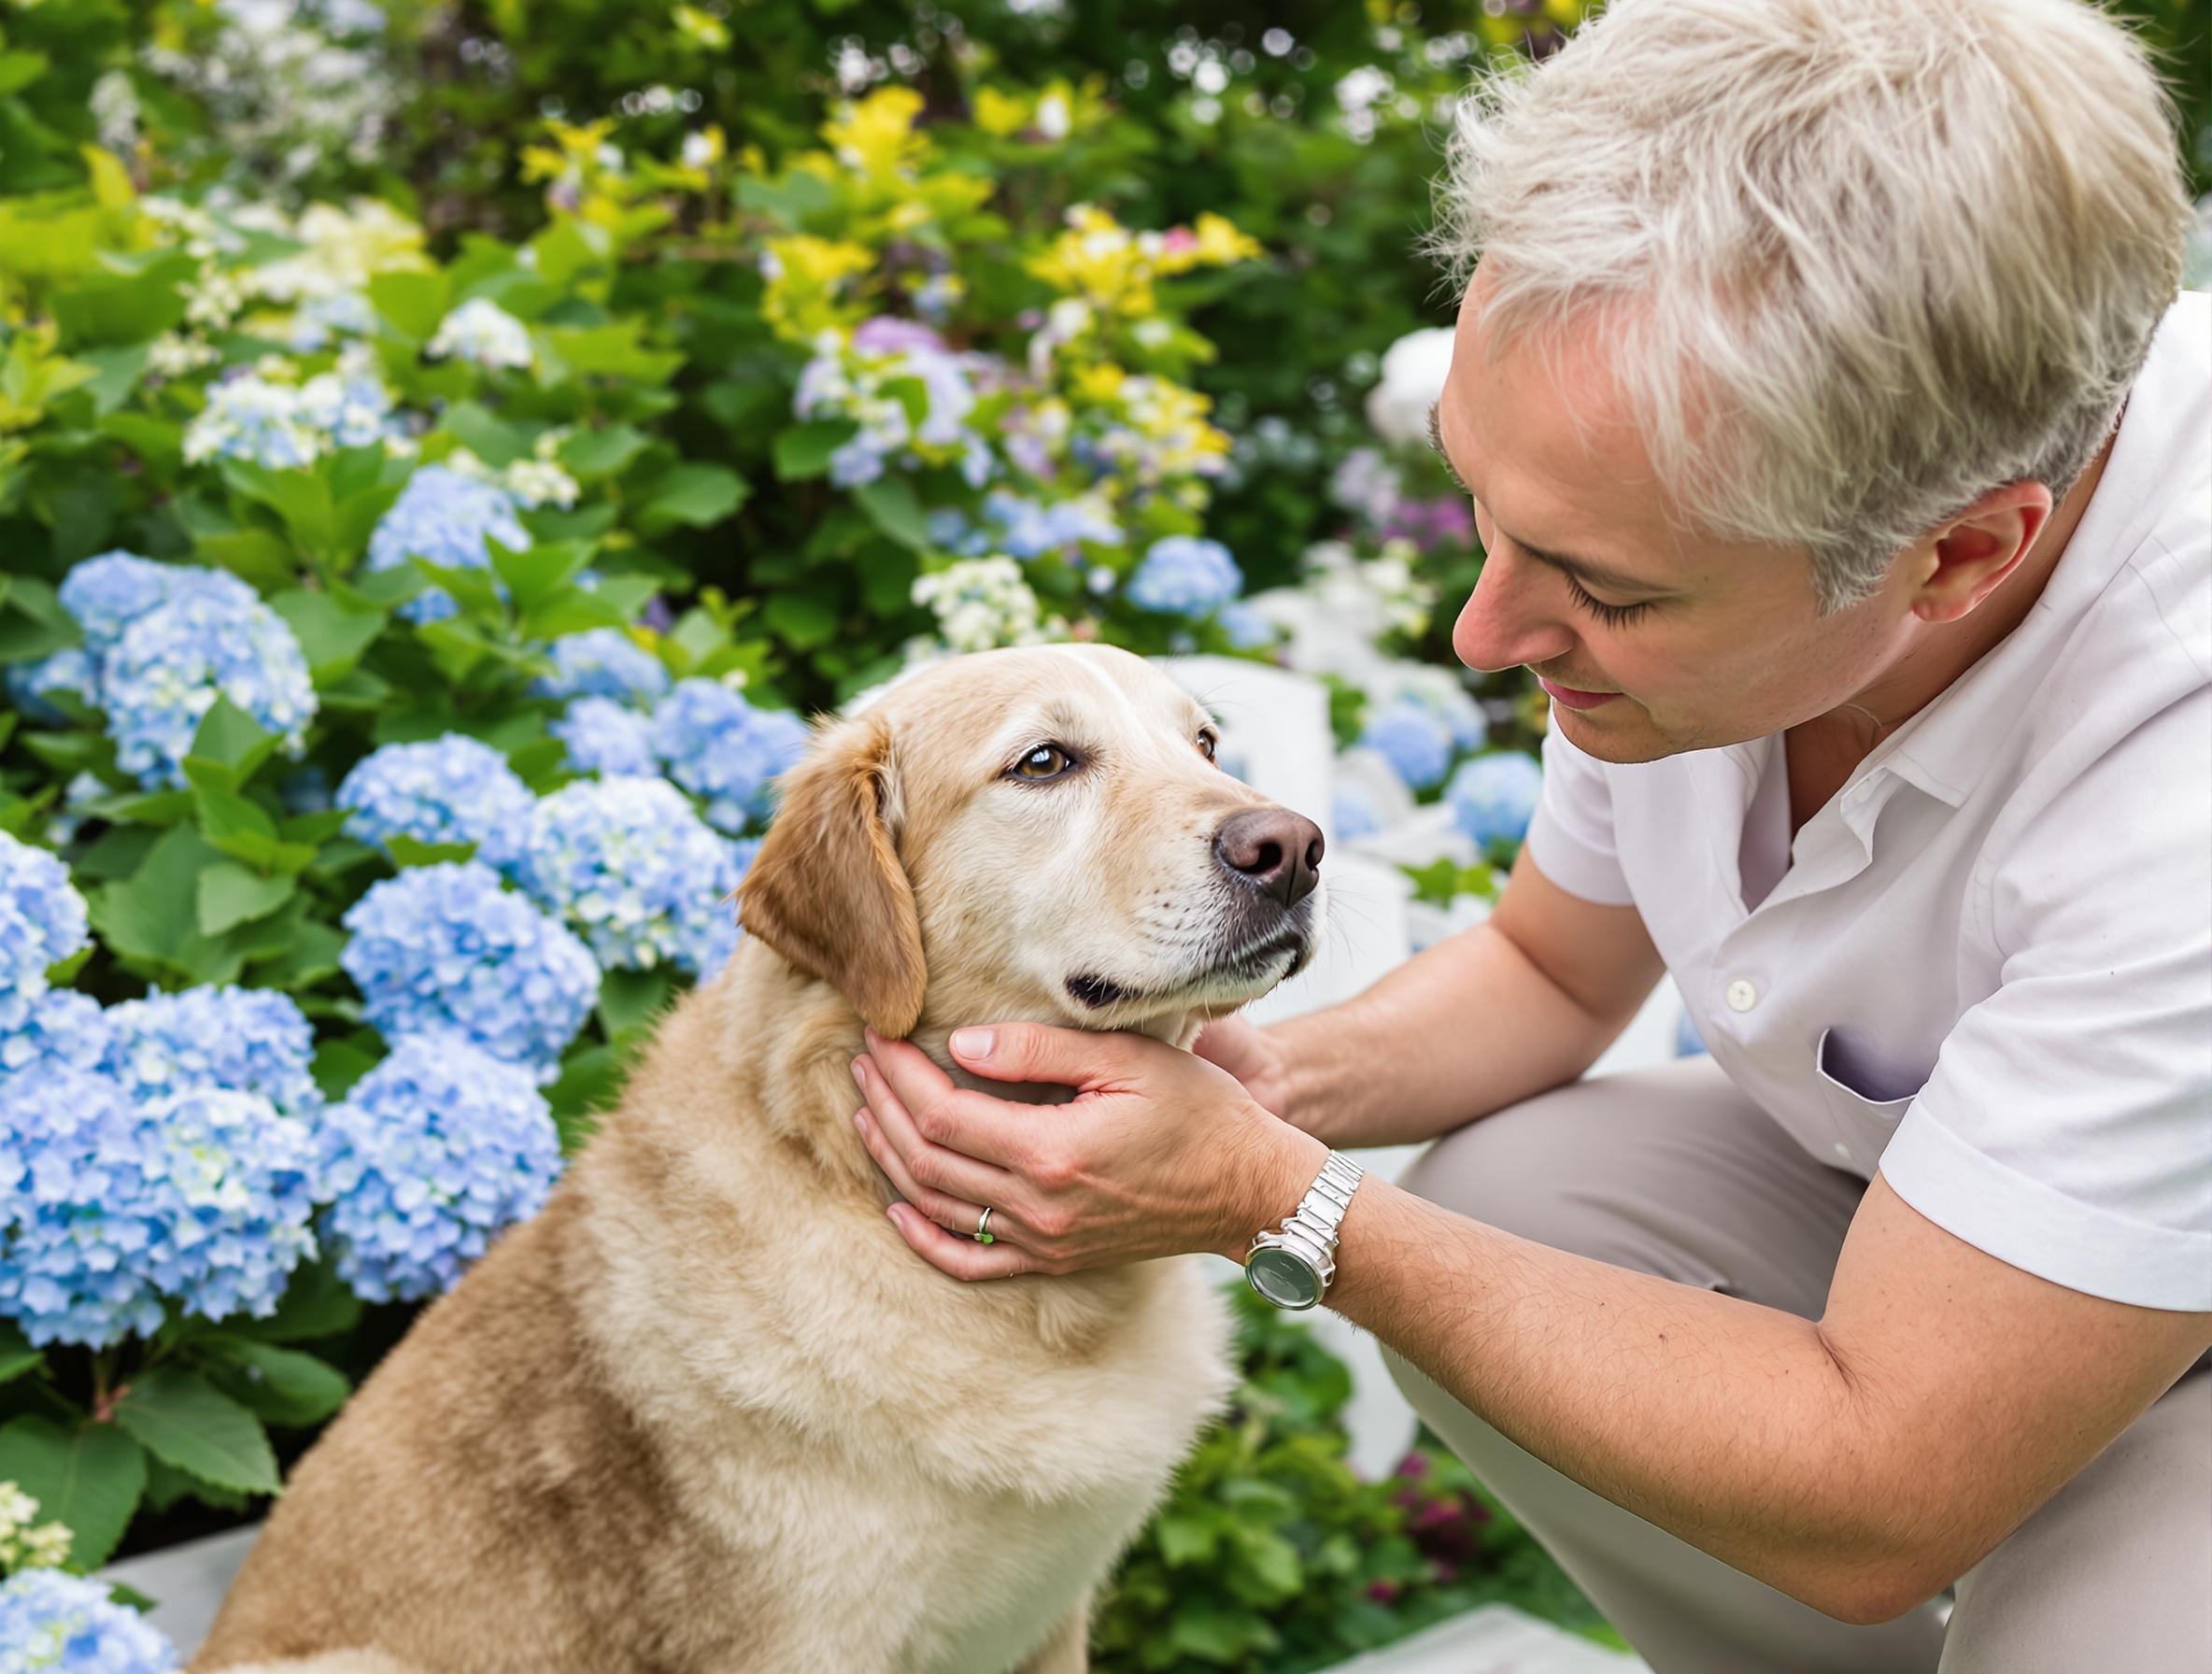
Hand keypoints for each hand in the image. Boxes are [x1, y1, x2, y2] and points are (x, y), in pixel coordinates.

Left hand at [850, 1023, 1325, 1280]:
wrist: (1249, 1189)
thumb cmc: (1199, 1112)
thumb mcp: (1128, 1059)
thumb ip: (1039, 1050)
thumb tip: (958, 1046)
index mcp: (1051, 1153)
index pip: (941, 1115)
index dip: (898, 1074)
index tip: (878, 1034)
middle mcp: (1038, 1208)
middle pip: (925, 1161)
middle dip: (883, 1107)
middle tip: (862, 1061)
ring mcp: (1044, 1242)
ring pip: (936, 1208)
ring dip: (890, 1160)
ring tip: (866, 1111)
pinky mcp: (1055, 1260)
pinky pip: (971, 1263)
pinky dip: (925, 1237)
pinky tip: (898, 1208)